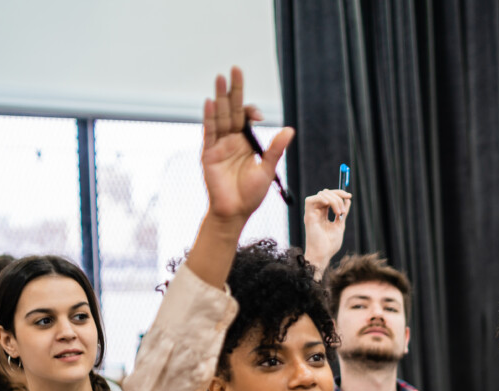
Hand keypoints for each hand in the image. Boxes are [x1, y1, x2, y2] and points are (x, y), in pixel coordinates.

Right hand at [201, 67, 293, 223]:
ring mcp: (219, 145)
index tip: (258, 116)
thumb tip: (289, 129)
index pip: (246, 117)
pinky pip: (209, 132)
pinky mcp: (209, 153)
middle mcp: (231, 140)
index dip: (251, 110)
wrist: (235, 212)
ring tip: (220, 78)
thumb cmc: (251, 194)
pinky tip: (210, 102)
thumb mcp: (267, 168)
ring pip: (219, 116)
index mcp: (246, 142)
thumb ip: (276, 148)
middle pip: (231, 110)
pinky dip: (210, 117)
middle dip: (233, 91)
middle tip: (235, 69)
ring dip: (220, 98)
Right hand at [303, 189, 352, 272]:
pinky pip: (310, 200)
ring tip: (339, 213)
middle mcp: (317, 212)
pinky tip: (329, 206)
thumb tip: (348, 200)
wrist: (323, 255)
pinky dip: (321, 199)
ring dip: (333, 200)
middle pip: (325, 193)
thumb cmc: (330, 244)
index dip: (339, 194)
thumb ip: (343, 213)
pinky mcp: (308, 216)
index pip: (329, 197)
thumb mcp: (340, 225)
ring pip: (321, 195)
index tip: (349, 196)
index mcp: (323, 214)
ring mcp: (312, 213)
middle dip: (337, 196)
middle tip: (343, 211)